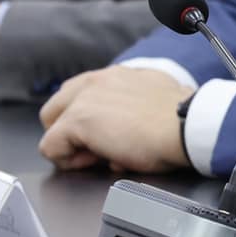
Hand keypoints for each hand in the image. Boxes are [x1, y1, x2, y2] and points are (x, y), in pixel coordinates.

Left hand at [38, 67, 193, 173]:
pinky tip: (97, 161)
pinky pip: (50, 147)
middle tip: (98, 149)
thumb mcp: (154, 98)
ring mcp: (83, 99)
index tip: (109, 137)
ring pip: (52, 127)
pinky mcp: (76, 120)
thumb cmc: (179, 118)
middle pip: (56, 108)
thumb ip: (132, 103)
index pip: (78, 95)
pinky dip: (69, 161)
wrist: (185, 125)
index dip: (88, 122)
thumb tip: (129, 125)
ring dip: (72, 146)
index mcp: (114, 75)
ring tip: (101, 156)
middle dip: (71, 133)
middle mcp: (95, 81)